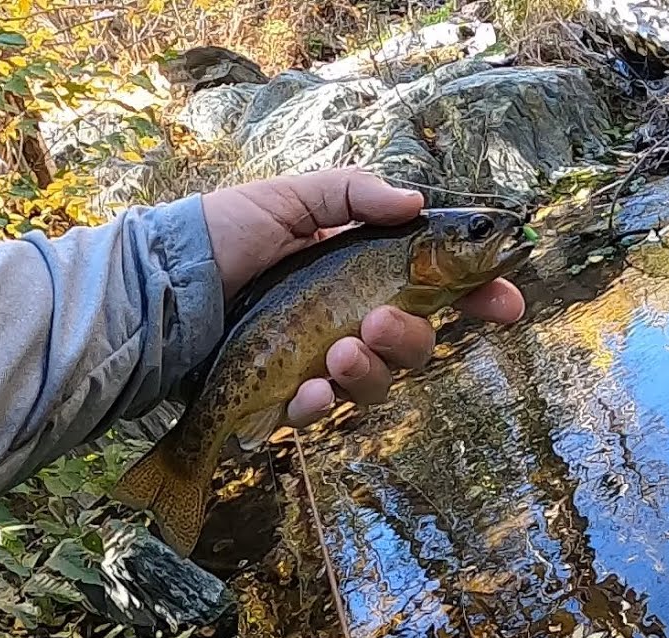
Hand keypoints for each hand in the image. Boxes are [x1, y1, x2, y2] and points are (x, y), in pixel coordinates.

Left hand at [201, 167, 525, 427]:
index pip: (439, 287)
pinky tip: (307, 390)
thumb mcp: (287, 199)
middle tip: (378, 320)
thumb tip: (415, 203)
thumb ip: (352, 194)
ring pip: (379, 383)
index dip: (480, 296)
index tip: (507, 304)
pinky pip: (325, 412)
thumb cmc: (222, 236)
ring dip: (370, 371)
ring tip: (338, 351)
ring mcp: (321, 361)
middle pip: (417, 344)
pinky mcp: (286, 396)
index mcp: (362, 269)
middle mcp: (351, 317)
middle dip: (411, 338)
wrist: (161, 287)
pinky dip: (322, 404)